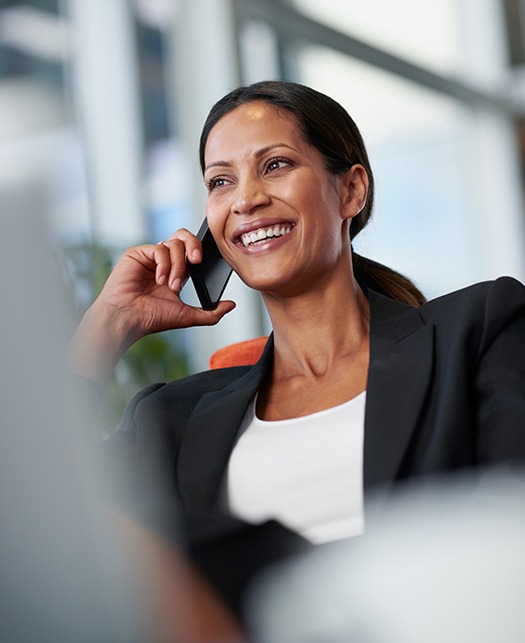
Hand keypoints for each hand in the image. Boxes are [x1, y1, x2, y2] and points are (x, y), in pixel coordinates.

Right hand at [69, 229, 234, 383]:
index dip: (200, 252)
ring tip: (171, 286)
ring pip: (174, 244)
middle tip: (197, 262)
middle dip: (194, 246)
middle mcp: (163, 260)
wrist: (128, 319)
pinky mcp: (137, 253)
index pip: (192, 250)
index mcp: (176, 271)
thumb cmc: (152, 318)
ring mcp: (150, 256)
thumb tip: (231, 305)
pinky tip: (159, 280)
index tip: (204, 264)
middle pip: (184, 236)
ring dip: (178, 266)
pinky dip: (164, 264)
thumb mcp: (187, 316)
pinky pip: (159, 248)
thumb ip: (211, 312)